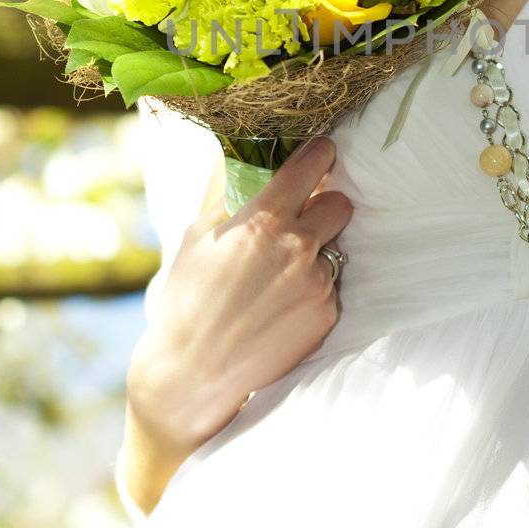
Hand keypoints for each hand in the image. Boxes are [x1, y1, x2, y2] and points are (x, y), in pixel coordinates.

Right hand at [126, 136, 351, 457]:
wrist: (193, 372)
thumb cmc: (187, 299)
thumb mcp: (197, 235)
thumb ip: (228, 194)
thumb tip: (239, 157)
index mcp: (265, 220)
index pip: (315, 164)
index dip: (320, 155)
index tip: (320, 155)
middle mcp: (299, 247)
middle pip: (341, 203)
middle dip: (324, 206)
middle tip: (301, 220)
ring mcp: (317, 283)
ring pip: (335, 248)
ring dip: (315, 253)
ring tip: (277, 276)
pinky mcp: (326, 315)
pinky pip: (330, 287)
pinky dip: (312, 290)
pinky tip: (280, 306)